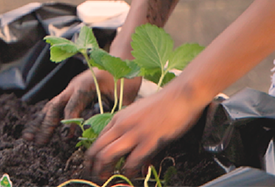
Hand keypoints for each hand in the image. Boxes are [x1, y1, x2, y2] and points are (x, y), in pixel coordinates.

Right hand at [23, 69, 139, 144]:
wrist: (122, 58)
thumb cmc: (126, 77)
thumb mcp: (126, 96)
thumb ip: (115, 114)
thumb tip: (108, 134)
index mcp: (85, 85)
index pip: (72, 106)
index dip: (68, 122)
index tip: (67, 138)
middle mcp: (73, 86)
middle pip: (54, 106)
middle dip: (45, 126)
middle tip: (38, 142)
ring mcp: (70, 88)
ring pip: (50, 106)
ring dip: (39, 123)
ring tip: (29, 138)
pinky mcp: (71, 92)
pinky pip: (54, 106)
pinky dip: (46, 118)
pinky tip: (39, 129)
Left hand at [83, 83, 206, 177]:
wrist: (181, 95)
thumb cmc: (163, 105)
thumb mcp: (139, 115)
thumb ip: (131, 132)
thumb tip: (132, 155)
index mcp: (118, 119)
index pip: (97, 140)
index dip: (93, 157)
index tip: (94, 167)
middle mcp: (121, 125)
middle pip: (97, 149)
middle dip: (94, 167)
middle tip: (97, 177)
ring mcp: (134, 133)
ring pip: (107, 156)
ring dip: (105, 171)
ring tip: (108, 179)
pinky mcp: (148, 141)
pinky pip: (132, 161)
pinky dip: (129, 172)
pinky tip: (131, 176)